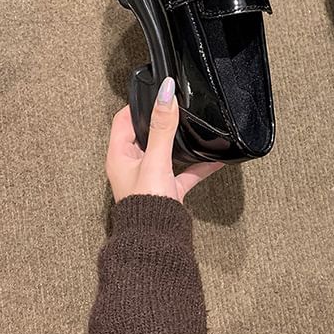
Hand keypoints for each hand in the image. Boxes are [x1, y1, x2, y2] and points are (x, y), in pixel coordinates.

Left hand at [106, 76, 223, 202]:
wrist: (156, 240)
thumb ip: (162, 126)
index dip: (138, 105)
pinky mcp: (167, 190)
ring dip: (178, 142)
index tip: (156, 93)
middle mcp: (131, 165)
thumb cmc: (146, 204)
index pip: (123, 120)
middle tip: (175, 106)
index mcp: (119, 155)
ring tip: (192, 127)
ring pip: (164, 152)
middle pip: (144, 134)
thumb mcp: (155, 159)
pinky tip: (214, 160)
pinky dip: (197, 165)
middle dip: (160, 120)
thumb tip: (165, 94)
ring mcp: (149, 178)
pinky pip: (183, 172)